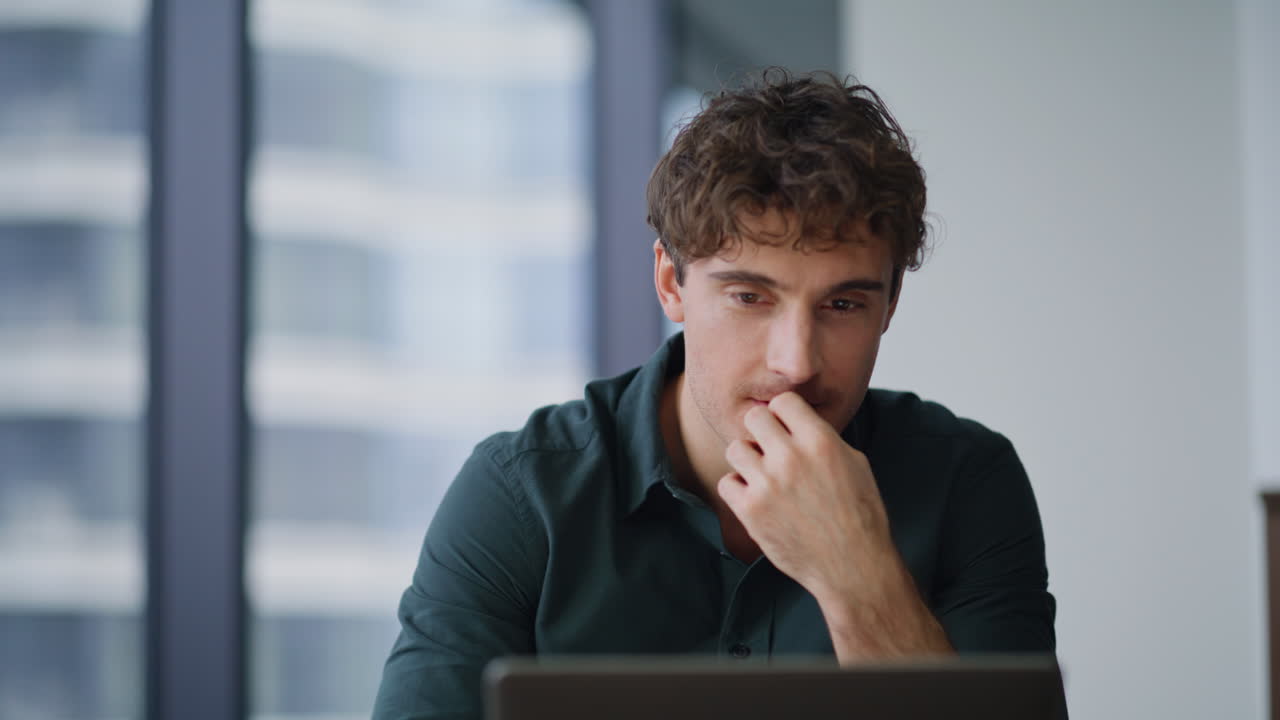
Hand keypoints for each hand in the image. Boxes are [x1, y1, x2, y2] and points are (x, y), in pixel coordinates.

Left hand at [717, 391, 891, 600]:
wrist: (853, 566)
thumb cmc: (860, 516)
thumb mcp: (855, 463)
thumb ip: (823, 437)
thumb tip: (799, 420)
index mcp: (820, 441)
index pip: (783, 400)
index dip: (784, 414)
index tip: (787, 429)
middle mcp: (792, 457)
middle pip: (754, 418)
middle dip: (762, 432)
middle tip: (771, 451)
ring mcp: (768, 484)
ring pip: (735, 449)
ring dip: (747, 460)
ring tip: (764, 477)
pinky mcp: (751, 511)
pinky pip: (727, 482)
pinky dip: (738, 490)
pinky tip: (756, 498)